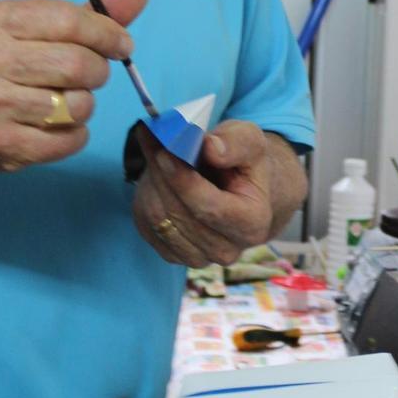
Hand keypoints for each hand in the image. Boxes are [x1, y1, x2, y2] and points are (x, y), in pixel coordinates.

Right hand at [0, 0, 147, 172]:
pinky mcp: (1, 144)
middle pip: (76, 64)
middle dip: (97, 71)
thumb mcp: (30, 29)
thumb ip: (85, 12)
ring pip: (77, 105)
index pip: (68, 20)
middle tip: (92, 75)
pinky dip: (76, 133)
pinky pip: (69, 140)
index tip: (121, 44)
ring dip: (85, 104)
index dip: (107, 33)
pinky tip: (57, 125)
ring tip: (67, 101)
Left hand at [133, 121, 304, 265]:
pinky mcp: (173, 255)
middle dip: (161, 174)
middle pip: (178, 213)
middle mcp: (226, 250)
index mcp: (252, 225)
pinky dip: (145, 196)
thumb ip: (237, 143)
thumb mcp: (251, 141)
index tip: (165, 151)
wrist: (241, 192)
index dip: (183, 180)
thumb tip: (212, 148)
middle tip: (151, 139)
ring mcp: (198, 257)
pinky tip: (157, 178)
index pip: (209, 208)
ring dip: (151, 182)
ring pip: (157, 219)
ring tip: (155, 153)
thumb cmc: (246, 165)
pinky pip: (146, 224)